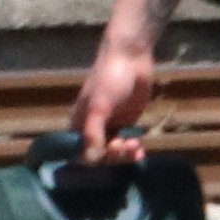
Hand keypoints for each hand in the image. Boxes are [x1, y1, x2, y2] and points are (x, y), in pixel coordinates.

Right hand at [72, 29, 163, 162]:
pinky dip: (133, 149)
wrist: (131, 57)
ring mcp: (111, 125)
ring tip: (137, 147)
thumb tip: (89, 161)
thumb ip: (93, 134)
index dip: (89, 161)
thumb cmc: (109, 78)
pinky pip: (127, 143)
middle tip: (126, 148)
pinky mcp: (127, 122)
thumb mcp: (99, 106)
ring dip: (124, 154)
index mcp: (80, 123)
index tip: (104, 161)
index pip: (78, 152)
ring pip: (114, 152)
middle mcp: (93, 127)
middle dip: (113, 156)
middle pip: (99, 155)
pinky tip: (141, 149)